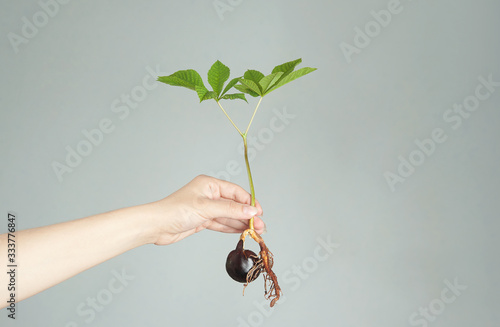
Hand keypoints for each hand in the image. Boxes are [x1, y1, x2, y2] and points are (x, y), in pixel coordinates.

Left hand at [148, 175, 264, 244]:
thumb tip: (251, 211)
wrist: (157, 226)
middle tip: (260, 226)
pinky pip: (221, 223)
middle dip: (247, 215)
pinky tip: (242, 231)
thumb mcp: (207, 208)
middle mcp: (209, 194)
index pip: (235, 192)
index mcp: (209, 184)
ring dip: (241, 223)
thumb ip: (230, 210)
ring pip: (228, 215)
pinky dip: (231, 228)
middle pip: (234, 205)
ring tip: (255, 231)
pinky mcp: (202, 220)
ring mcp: (206, 208)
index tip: (260, 213)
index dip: (249, 202)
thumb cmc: (176, 211)